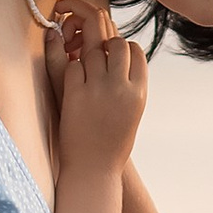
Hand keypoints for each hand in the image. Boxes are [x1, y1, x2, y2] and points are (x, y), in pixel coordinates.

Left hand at [45, 4, 147, 176]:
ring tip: (86, 72)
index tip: (116, 57)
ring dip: (88, 56)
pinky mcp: (74, 94)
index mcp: (139, 92)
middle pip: (116, 44)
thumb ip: (131, 85)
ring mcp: (97, 89)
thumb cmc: (114, 143)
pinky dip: (73, 71)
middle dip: (106, 45)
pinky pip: (73, 66)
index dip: (125, 49)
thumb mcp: (133, 112)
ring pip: (93, 51)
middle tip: (99, 56)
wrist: (93, 168)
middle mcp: (121, 87)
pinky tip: (74, 84)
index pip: (136, 51)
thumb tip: (125, 58)